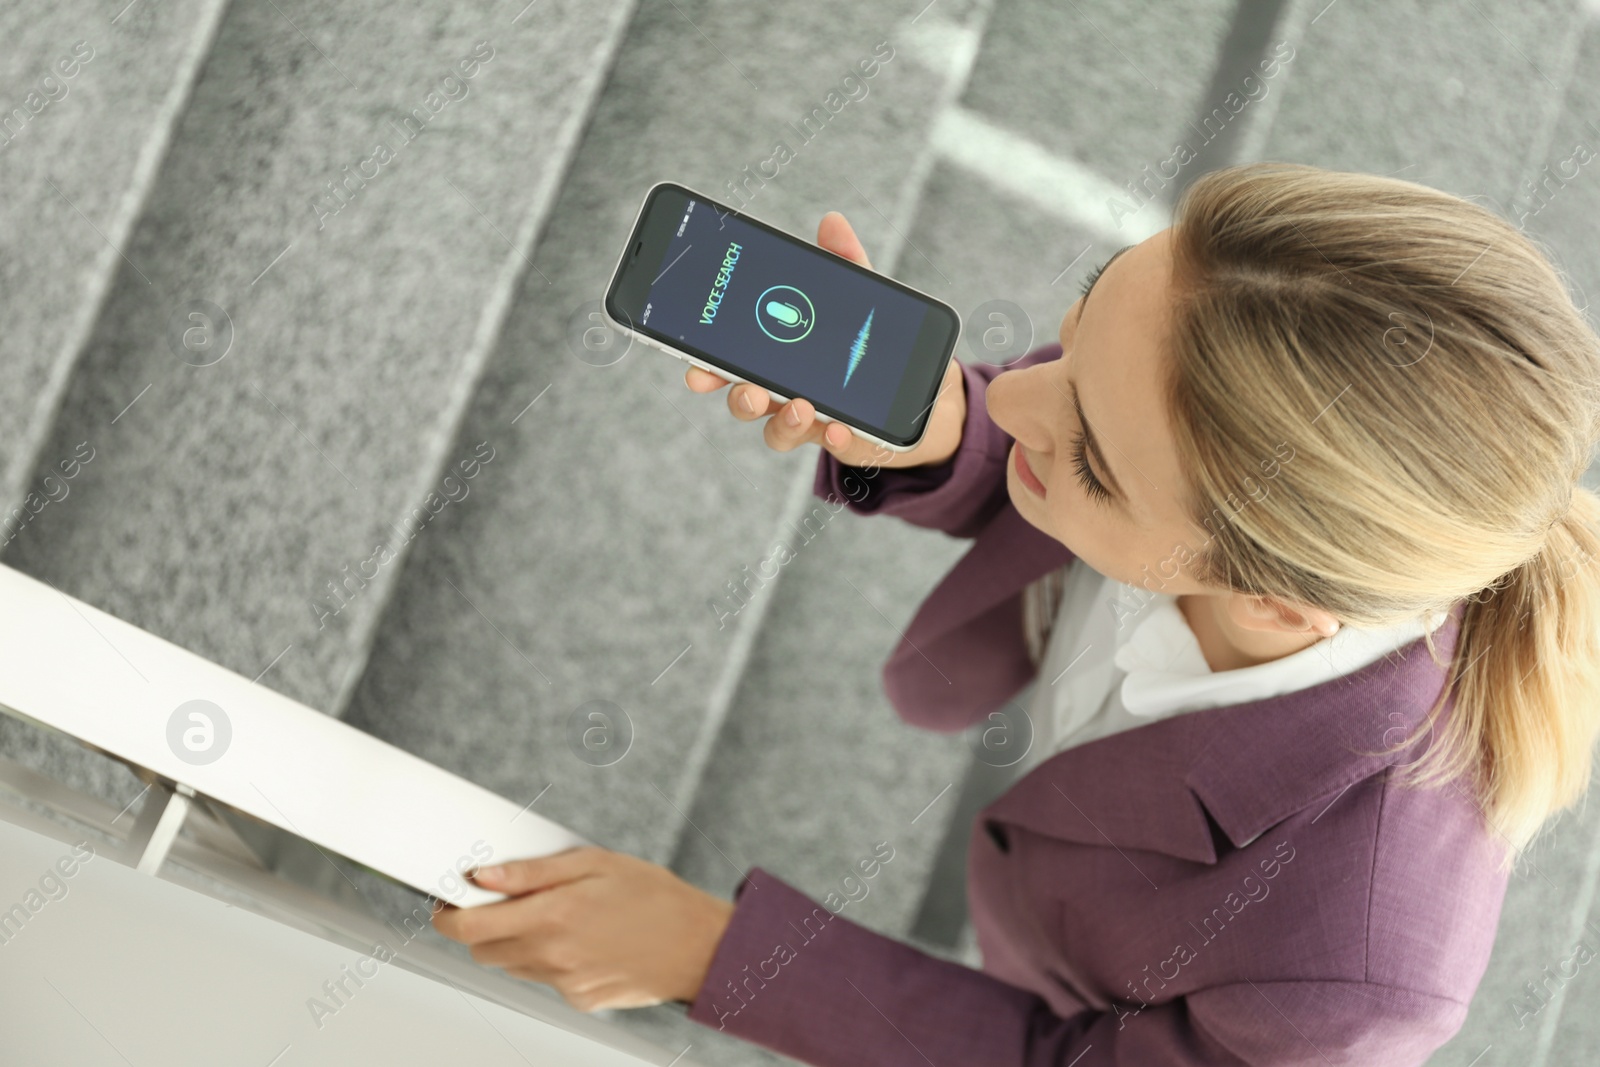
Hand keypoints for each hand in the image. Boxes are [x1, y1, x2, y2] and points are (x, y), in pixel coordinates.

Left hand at [432, 846, 733, 1011]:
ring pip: (513, 964)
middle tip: (506, 899)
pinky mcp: (580, 1000)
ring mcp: (565, 983)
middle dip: (483, 925)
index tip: (446, 900)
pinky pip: (546, 979)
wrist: (700, 946)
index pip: (468, 926)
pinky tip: (584, 938)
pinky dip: (551, 958)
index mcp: (552, 917)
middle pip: (483, 949)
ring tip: (557, 914)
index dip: (446, 914)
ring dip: (517, 941)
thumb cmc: (655, 897)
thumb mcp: (595, 864)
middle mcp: (552, 956)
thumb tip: (484, 875)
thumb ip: (533, 872)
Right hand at [685, 210, 966, 469]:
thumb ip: (846, 265)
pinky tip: (839, 428)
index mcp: (778, 358)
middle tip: (749, 390)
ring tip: (801, 407)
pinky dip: (833, 438)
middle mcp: (785, 393)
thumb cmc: (875, 346)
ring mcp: (814, 420)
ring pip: (779, 432)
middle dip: (740, 398)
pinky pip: (832, 445)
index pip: (733, 363)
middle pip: (746, 401)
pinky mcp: (846, 439)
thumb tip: (832, 222)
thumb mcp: (865, 299)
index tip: (697, 370)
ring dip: (783, 421)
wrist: (924, 395)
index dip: (709, 369)